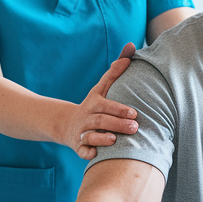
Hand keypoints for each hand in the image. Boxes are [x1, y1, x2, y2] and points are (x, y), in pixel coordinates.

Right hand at [63, 43, 138, 159]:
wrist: (67, 124)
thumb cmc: (93, 105)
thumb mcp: (102, 88)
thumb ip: (116, 70)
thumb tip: (131, 46)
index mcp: (95, 103)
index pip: (106, 105)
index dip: (118, 109)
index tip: (134, 113)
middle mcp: (87, 118)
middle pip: (101, 121)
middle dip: (117, 124)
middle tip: (135, 128)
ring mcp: (82, 133)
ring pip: (90, 136)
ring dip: (101, 138)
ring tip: (115, 140)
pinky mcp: (79, 147)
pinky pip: (81, 151)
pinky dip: (86, 153)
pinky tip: (94, 155)